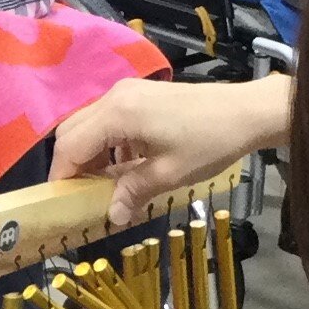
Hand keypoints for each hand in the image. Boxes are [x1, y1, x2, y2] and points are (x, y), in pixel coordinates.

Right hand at [48, 74, 293, 224]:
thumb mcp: (168, 174)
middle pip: (73, 130)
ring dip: (90, 153)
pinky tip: (124, 165)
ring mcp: (128, 92)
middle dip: (71, 164)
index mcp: (118, 113)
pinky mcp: (141, 94)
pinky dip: (107, 142)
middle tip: (81, 196)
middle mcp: (115, 96)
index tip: (62, 203)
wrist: (247, 111)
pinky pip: (108, 119)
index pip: (71, 146)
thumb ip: (132, 192)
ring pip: (89, 124)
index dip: (62, 176)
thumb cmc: (209, 142)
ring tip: (103, 185)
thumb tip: (112, 217)